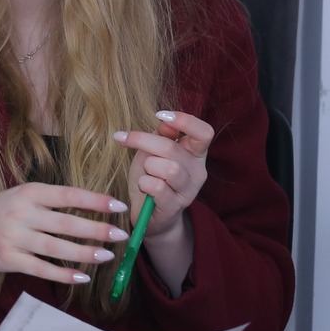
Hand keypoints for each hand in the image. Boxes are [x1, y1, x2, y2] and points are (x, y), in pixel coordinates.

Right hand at [0, 183, 130, 286]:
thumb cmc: (0, 211)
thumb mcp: (22, 195)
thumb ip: (51, 200)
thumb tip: (93, 205)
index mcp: (29, 192)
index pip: (68, 195)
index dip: (95, 200)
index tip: (119, 205)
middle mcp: (21, 213)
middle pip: (65, 223)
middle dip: (96, 229)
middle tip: (121, 235)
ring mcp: (14, 237)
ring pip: (56, 247)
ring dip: (84, 253)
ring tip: (107, 256)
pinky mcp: (9, 259)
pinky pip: (41, 268)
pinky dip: (63, 274)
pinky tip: (82, 277)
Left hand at [112, 111, 213, 233]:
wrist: (150, 215)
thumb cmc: (152, 178)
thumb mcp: (153, 151)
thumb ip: (161, 136)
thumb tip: (164, 122)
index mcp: (196, 153)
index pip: (204, 132)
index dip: (184, 120)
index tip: (159, 115)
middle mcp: (198, 171)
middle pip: (173, 148)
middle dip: (144, 141)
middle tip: (125, 139)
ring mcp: (189, 191)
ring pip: (169, 168)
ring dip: (148, 166)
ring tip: (145, 172)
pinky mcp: (175, 207)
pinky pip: (159, 187)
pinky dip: (144, 183)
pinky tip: (143, 187)